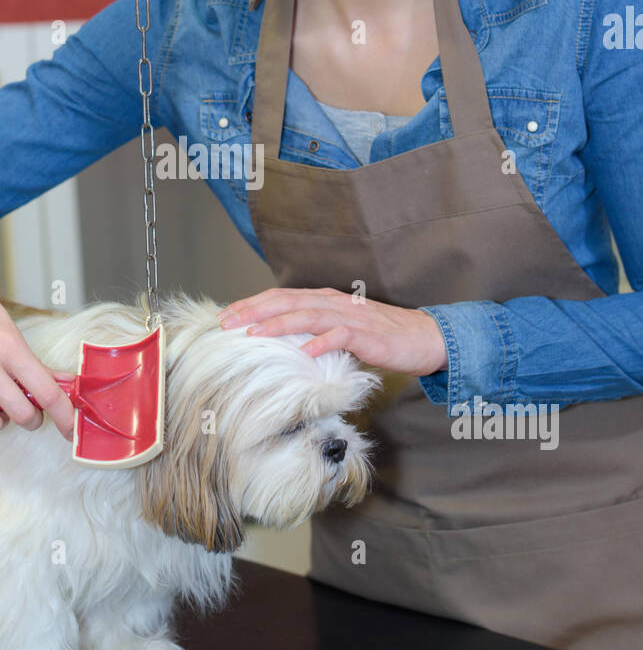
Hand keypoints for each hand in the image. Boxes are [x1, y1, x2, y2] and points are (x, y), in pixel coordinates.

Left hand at [217, 286, 448, 376]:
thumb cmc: (380, 337)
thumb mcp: (339, 331)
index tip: (225, 316)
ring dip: (279, 323)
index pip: (280, 297)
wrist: (424, 338)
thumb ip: (313, 332)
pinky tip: (305, 352)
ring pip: (308, 315)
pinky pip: (342, 336)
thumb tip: (280, 345)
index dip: (251, 304)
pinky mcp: (369, 335)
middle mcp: (333, 303)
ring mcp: (351, 317)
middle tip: (226, 322)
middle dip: (254, 311)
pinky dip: (322, 342)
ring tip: (254, 334)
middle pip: (287, 301)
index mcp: (324, 300)